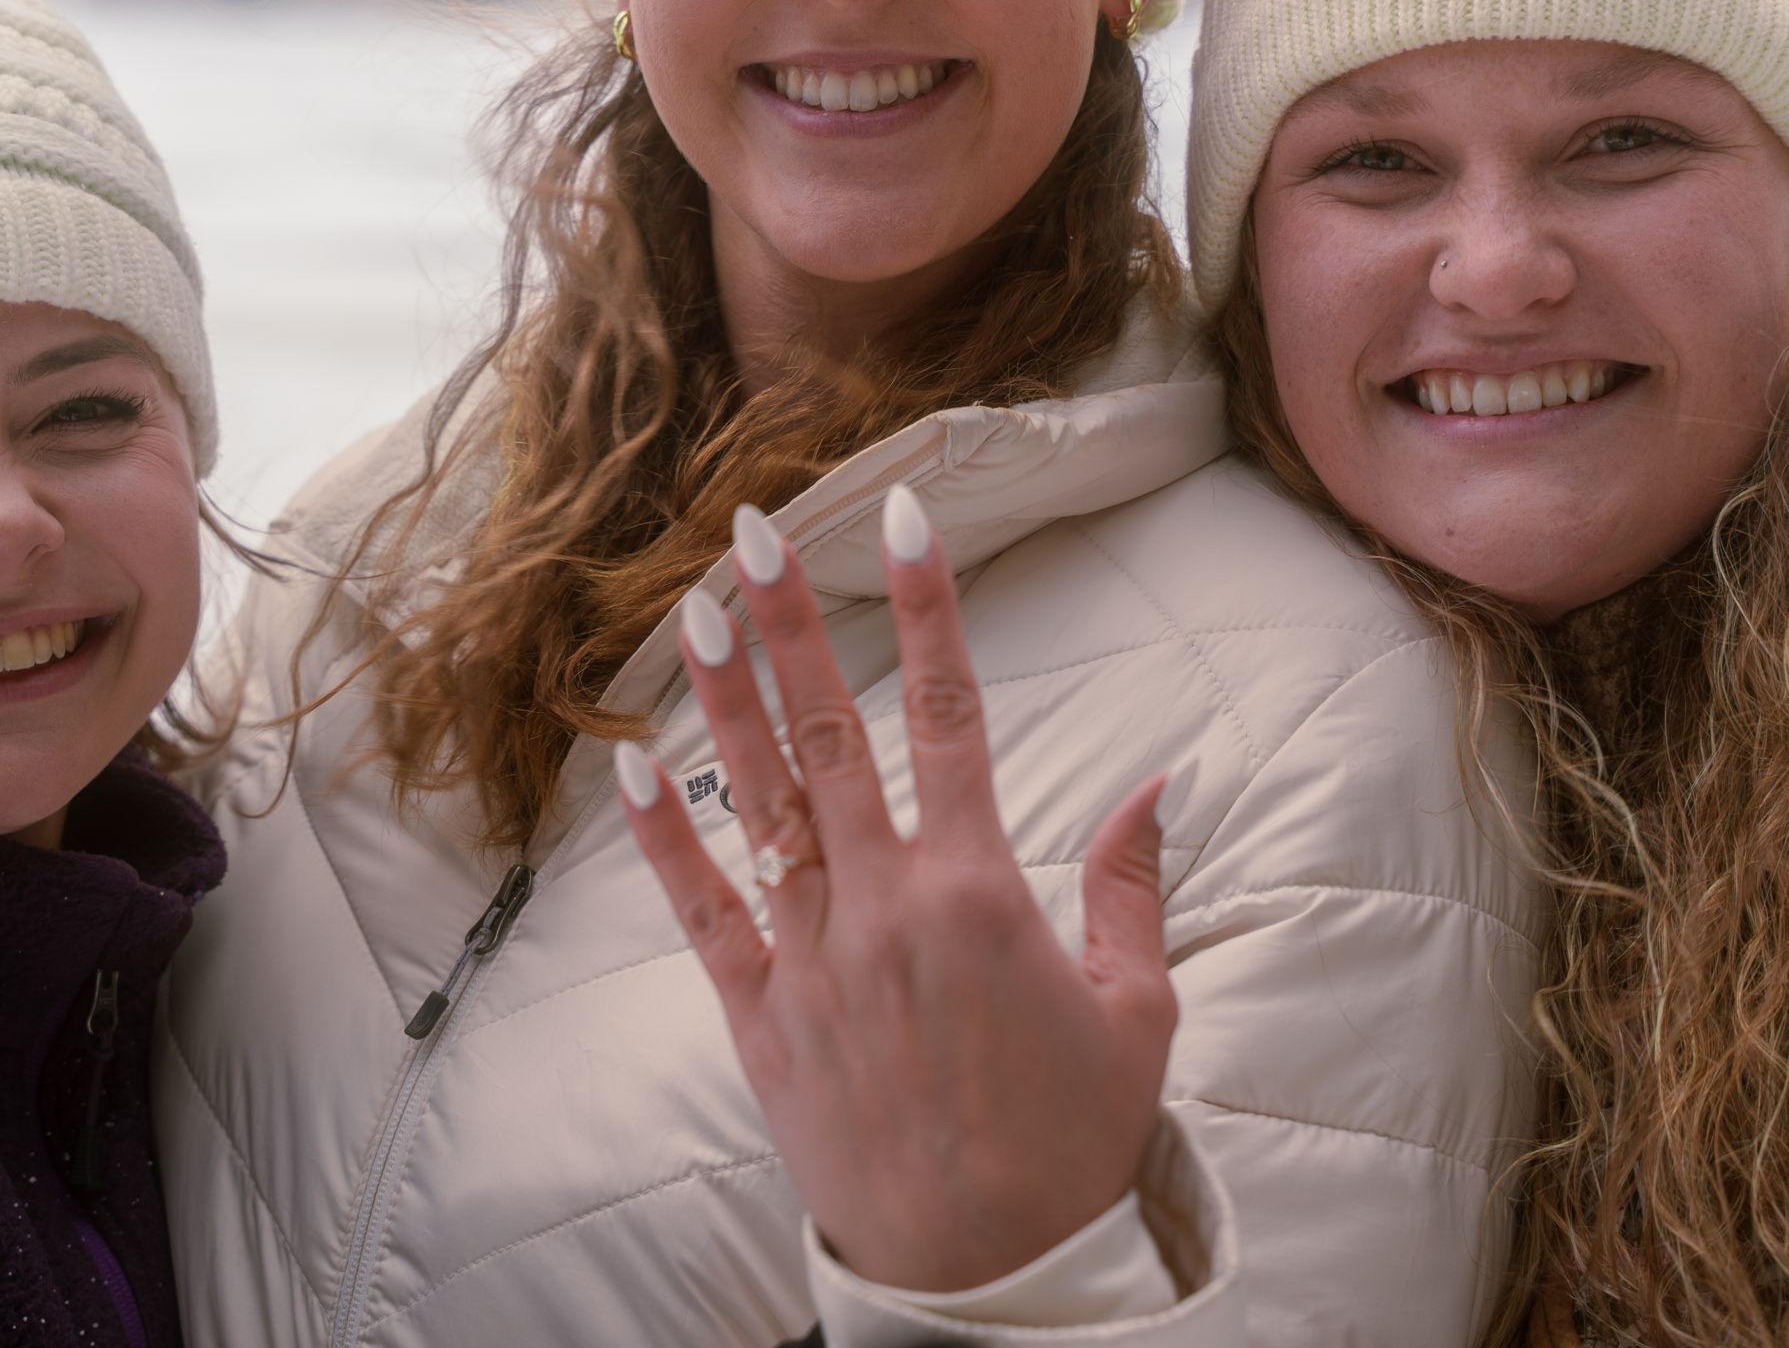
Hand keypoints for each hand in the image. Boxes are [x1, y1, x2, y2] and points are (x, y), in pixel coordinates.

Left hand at [614, 484, 1176, 1294]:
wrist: (997, 1277)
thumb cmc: (1076, 1140)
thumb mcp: (1141, 1010)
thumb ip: (1137, 883)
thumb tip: (1161, 778)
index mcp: (984, 890)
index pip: (950, 712)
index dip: (925, 605)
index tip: (900, 517)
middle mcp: (890, 905)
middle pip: (833, 731)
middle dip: (794, 621)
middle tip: (757, 527)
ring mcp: (817, 959)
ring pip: (762, 801)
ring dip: (725, 699)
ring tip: (693, 606)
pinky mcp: (763, 1019)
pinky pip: (703, 913)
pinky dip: (665, 838)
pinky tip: (628, 765)